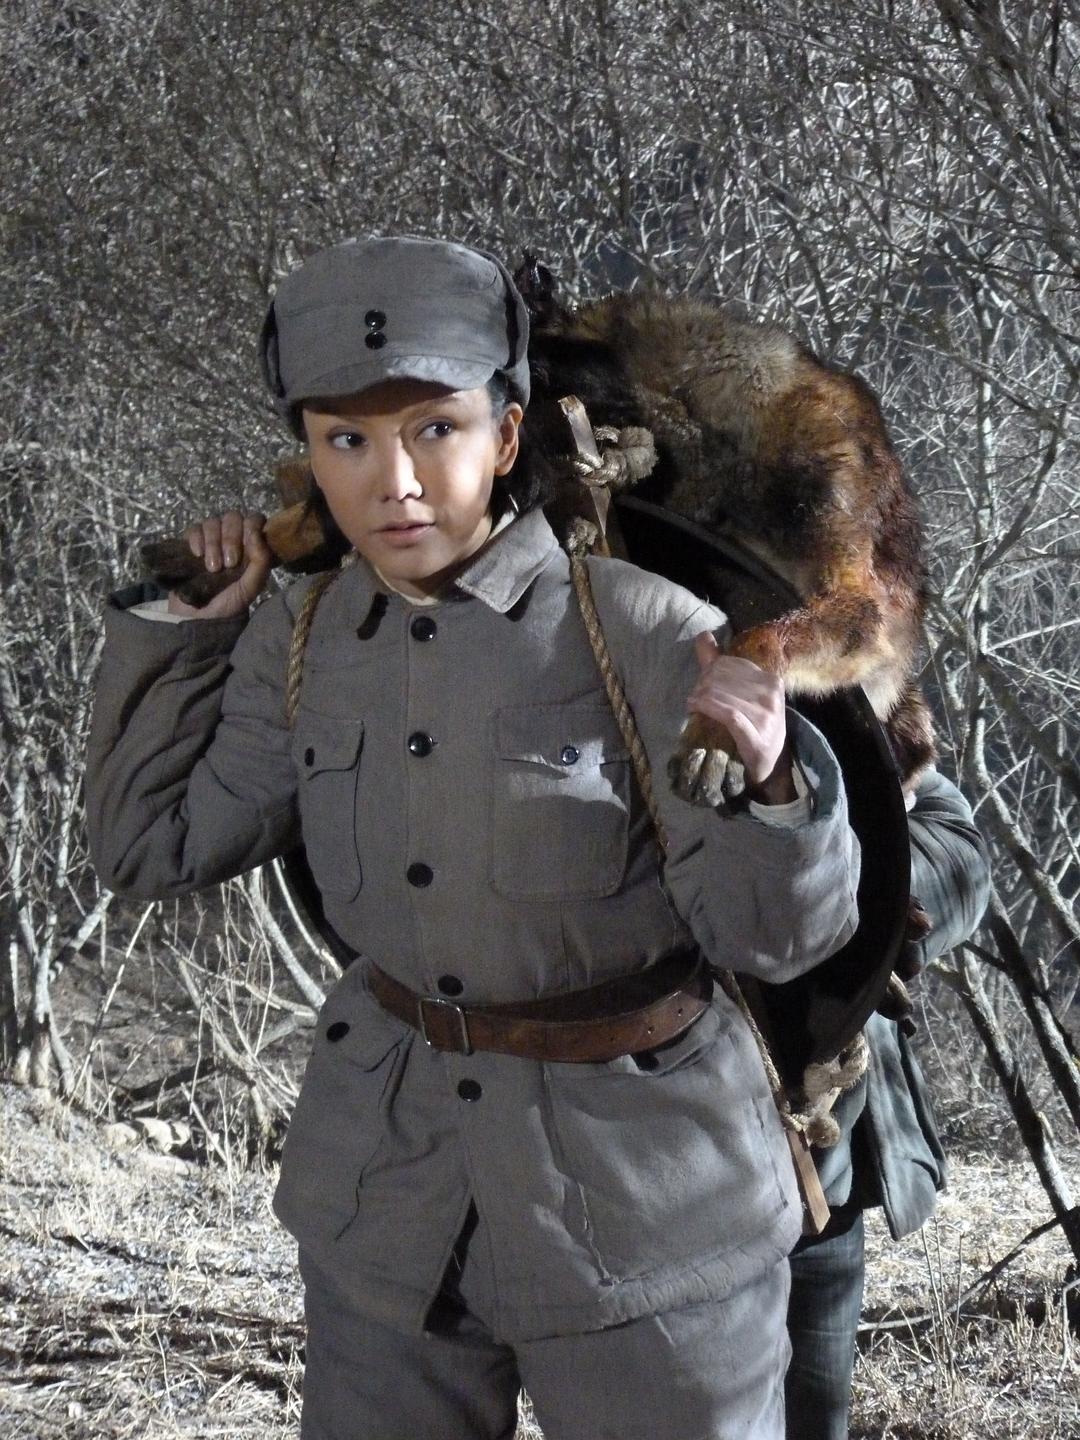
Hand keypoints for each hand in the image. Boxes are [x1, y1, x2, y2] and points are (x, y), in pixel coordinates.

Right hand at [167, 511, 271, 619]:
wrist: (198, 616)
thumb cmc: (229, 603)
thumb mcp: (251, 586)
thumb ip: (261, 561)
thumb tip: (257, 533)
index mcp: (251, 546)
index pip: (255, 519)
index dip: (252, 526)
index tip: (248, 546)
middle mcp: (232, 538)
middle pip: (233, 517)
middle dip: (231, 538)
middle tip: (228, 563)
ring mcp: (211, 539)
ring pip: (213, 522)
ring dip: (214, 543)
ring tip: (212, 568)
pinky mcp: (191, 542)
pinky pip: (194, 528)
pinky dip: (197, 539)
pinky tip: (197, 555)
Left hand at [687, 632, 794, 801]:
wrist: (768, 767)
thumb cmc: (752, 726)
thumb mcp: (742, 694)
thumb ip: (720, 664)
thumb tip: (703, 634)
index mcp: (771, 682)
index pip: (731, 664)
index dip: (711, 671)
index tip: (701, 684)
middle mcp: (772, 697)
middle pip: (725, 679)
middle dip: (704, 686)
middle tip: (695, 697)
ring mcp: (767, 718)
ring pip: (723, 695)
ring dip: (702, 698)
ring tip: (692, 703)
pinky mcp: (757, 738)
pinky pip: (728, 714)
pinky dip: (708, 708)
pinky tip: (695, 708)